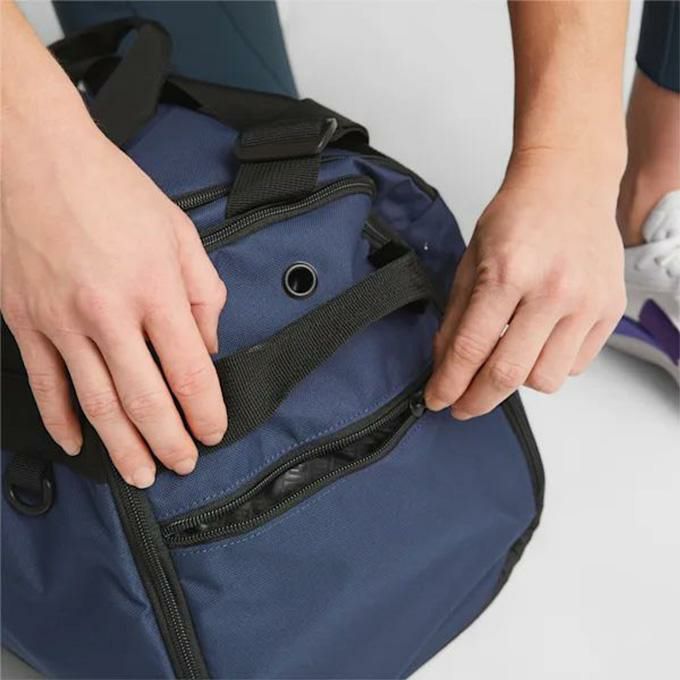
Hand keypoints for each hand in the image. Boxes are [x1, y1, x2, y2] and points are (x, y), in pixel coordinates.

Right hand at [2, 117, 227, 487]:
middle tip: (181, 465)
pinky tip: (80, 444)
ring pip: (97, 403)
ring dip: (122, 447)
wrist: (39, 159)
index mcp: (154, 289)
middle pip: (145, 399)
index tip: (214, 432)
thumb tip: (207, 348)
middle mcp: (108, 313)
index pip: (190, 371)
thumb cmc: (115, 192)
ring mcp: (61, 321)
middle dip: (168, 442)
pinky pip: (46, 384)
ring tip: (140, 475)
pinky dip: (61, 421)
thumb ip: (205, 296)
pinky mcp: (27, 321)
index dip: (206, 411)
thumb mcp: (181, 235)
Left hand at [425, 150, 625, 417]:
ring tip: (504, 360)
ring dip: (517, 382)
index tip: (437, 399)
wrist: (569, 183)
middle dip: (477, 400)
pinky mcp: (609, 310)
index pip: (470, 348)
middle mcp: (552, 290)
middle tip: (462, 406)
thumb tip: (445, 366)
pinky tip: (537, 344)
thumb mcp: (471, 260)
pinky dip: (550, 365)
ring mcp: (586, 302)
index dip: (449, 383)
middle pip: (508, 374)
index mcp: (508, 272)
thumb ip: (456, 316)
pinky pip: (575, 366)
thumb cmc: (518, 216)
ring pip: (545, 379)